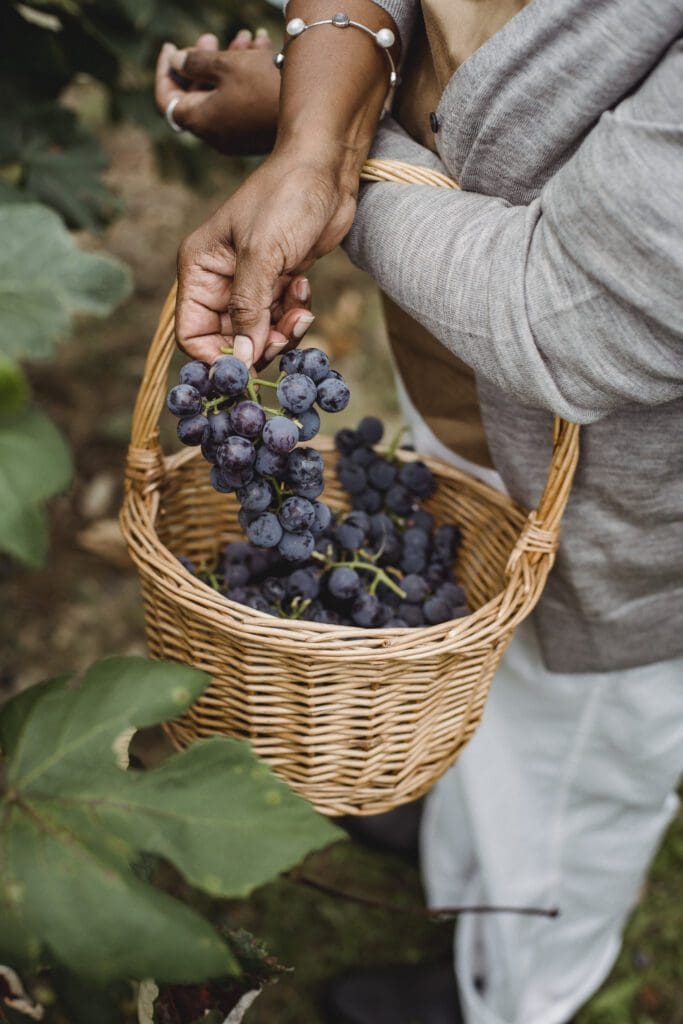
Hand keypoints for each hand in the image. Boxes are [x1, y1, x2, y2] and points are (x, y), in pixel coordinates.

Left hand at [155, 29, 279, 154]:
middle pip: (196, 94)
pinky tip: (260, 50)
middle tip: (209, 37)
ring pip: (221, 94)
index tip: (170, 48)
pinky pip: (241, 102)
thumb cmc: (265, 87)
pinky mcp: (256, 132)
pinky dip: (244, 77)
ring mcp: (237, 135)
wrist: (311, 112)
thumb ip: (196, 61)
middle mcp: (216, 135)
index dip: (165, 73)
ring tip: (244, 36)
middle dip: (200, 62)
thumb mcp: (226, 64)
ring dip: (227, 63)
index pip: (168, 101)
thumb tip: (179, 61)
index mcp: (202, 121)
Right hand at [176, 146, 357, 366]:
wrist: (326, 168)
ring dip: (283, 330)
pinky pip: (281, 320)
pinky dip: (295, 314)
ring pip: (259, 335)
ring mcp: (250, 284)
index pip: (192, 333)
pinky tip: (304, 287)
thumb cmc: (287, 198)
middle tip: (285, 335)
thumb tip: (240, 361)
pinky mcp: (277, 283)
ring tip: (300, 306)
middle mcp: (220, 281)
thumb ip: (248, 311)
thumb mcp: (262, 256)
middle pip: (229, 340)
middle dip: (258, 344)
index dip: (216, 356)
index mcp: (200, 269)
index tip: (247, 367)